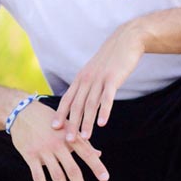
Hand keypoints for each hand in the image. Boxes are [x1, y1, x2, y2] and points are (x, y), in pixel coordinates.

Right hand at [10, 101, 109, 180]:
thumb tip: (98, 154)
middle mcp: (58, 144)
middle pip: (72, 169)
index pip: (86, 153)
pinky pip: (37, 175)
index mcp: (69, 136)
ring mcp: (43, 150)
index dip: (96, 166)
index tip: (105, 178)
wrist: (22, 112)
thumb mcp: (67, 126)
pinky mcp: (30, 155)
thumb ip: (82, 142)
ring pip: (56, 175)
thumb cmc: (49, 120)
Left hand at [52, 21, 144, 140]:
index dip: (60, 113)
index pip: (67, 98)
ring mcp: (100, 78)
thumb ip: (88, 84)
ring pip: (90, 104)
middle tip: (67, 141)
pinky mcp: (113, 78)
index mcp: (81, 78)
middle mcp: (87, 79)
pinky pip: (107, 97)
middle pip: (76, 104)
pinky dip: (104, 111)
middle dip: (71, 123)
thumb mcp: (95, 70)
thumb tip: (83, 101)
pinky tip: (103, 123)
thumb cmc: (111, 58)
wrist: (126, 40)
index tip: (54, 128)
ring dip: (87, 122)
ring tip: (84, 137)